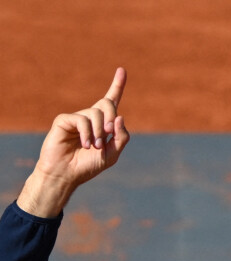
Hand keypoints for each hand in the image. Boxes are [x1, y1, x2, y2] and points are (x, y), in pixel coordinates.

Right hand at [18, 67, 129, 217]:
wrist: (67, 175)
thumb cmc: (88, 166)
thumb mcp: (112, 154)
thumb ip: (120, 138)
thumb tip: (120, 116)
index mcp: (103, 124)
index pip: (111, 101)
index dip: (117, 86)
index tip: (122, 70)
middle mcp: (90, 117)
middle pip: (107, 104)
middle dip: (111, 118)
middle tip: (108, 135)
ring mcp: (77, 118)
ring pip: (95, 114)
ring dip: (99, 132)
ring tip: (94, 147)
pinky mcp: (64, 120)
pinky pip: (81, 120)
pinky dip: (87, 133)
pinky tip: (86, 145)